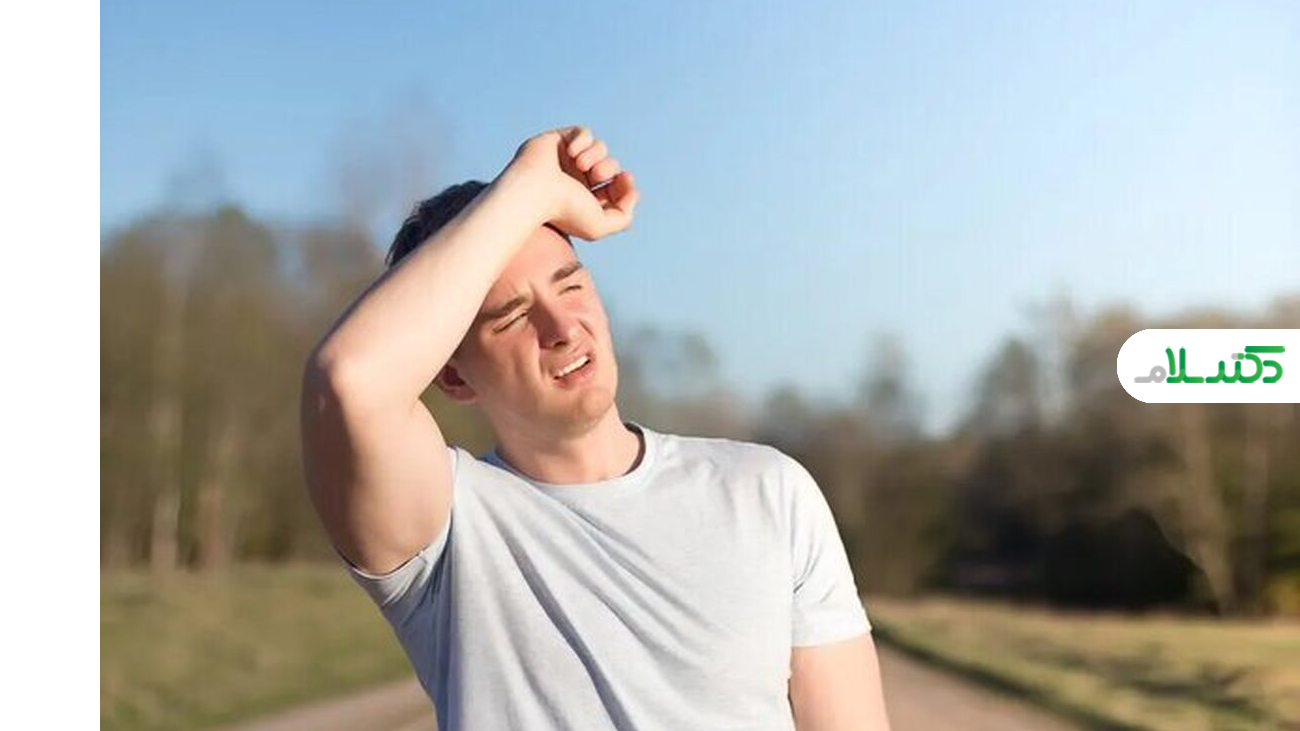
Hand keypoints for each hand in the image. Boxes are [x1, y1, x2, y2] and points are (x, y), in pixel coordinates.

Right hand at [504, 127, 638, 240]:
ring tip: (582, 165)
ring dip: (597, 155)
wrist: (534, 191)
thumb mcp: (600, 226)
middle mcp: (577, 179)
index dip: (625, 183)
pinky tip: (571, 153)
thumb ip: (624, 217)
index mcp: (586, 199)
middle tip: (596, 176)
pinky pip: (584, 132)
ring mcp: (567, 160)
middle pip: (611, 166)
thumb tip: (632, 191)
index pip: (616, 187)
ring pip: (600, 147)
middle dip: (609, 168)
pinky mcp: (558, 140)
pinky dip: (583, 140)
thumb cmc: (564, 211)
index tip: (625, 180)